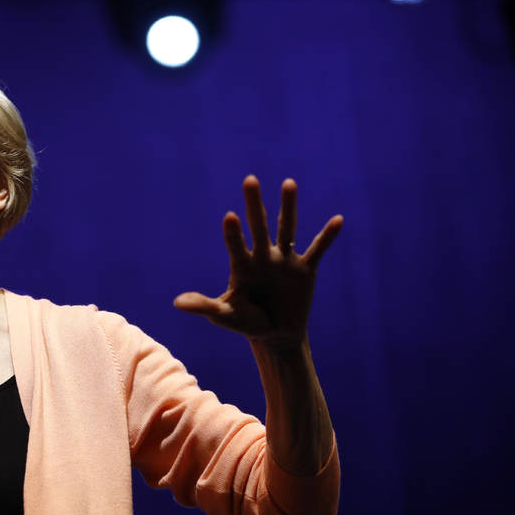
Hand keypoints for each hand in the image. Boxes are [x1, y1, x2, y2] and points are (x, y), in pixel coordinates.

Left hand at [174, 175, 341, 345]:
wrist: (275, 334)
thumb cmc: (246, 322)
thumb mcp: (225, 315)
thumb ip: (204, 306)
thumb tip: (177, 303)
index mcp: (242, 265)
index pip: (235, 245)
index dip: (233, 233)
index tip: (229, 216)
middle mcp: (262, 256)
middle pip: (258, 226)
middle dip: (254, 204)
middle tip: (250, 180)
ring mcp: (284, 260)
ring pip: (287, 229)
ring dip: (288, 207)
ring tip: (288, 183)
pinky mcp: (305, 269)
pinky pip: (317, 249)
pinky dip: (328, 236)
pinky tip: (338, 220)